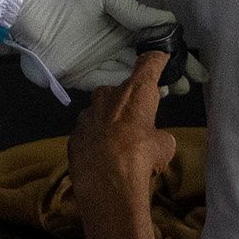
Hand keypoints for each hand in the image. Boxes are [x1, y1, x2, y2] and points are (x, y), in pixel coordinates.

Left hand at [10, 0, 186, 93]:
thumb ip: (135, 12)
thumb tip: (168, 22)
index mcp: (120, 24)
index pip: (154, 43)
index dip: (176, 55)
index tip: (197, 70)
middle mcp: (111, 46)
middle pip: (145, 65)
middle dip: (169, 76)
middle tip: (188, 87)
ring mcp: (95, 63)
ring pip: (129, 78)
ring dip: (150, 85)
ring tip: (173, 90)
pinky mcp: (77, 76)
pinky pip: (106, 84)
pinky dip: (124, 88)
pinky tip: (145, 91)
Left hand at [70, 52, 178, 238]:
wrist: (106, 184)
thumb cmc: (141, 158)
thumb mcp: (164, 147)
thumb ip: (158, 136)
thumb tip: (154, 140)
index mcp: (135, 94)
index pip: (148, 65)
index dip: (155, 59)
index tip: (158, 54)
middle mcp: (108, 97)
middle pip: (120, 90)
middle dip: (128, 101)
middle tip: (138, 119)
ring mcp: (87, 115)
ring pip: (100, 110)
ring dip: (109, 119)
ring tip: (118, 141)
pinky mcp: (73, 135)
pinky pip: (88, 130)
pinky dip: (95, 138)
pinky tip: (102, 154)